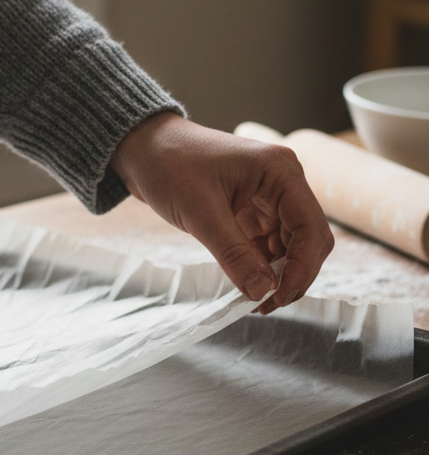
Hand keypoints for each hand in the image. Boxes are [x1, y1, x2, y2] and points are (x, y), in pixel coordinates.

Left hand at [109, 112, 333, 313]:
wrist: (143, 149)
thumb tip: (262, 291)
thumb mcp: (200, 213)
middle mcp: (282, 183)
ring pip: (289, 245)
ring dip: (277, 273)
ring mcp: (267, 198)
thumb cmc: (170, 166)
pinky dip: (260, 266)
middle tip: (267, 305)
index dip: (302, 267)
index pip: (310, 227)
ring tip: (254, 301)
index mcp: (281, 172)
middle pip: (307, 238)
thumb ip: (233, 253)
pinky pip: (265, 245)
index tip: (279, 297)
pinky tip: (246, 285)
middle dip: (293, 273)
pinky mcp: (250, 212)